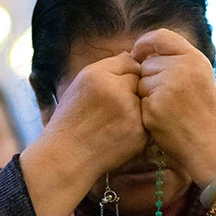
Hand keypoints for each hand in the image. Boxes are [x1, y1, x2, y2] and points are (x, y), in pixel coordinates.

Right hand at [45, 51, 147, 176]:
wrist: (67, 157)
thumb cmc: (73, 119)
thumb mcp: (80, 84)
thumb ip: (108, 67)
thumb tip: (135, 57)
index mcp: (97, 75)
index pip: (128, 62)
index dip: (121, 77)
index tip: (108, 92)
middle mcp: (115, 90)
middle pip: (139, 80)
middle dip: (130, 92)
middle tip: (110, 109)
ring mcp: (130, 113)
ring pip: (145, 101)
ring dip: (135, 109)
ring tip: (113, 122)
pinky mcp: (139, 132)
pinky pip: (148, 120)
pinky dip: (138, 126)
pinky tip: (119, 134)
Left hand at [132, 29, 215, 186]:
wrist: (212, 144)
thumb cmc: (204, 112)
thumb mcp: (199, 77)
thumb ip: (177, 60)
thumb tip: (144, 51)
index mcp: (194, 58)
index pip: (161, 37)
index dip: (145, 43)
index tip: (138, 53)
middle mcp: (181, 68)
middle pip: (147, 63)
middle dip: (152, 78)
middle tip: (172, 97)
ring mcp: (167, 87)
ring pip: (141, 82)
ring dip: (148, 95)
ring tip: (170, 109)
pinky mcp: (154, 106)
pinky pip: (139, 101)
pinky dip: (147, 111)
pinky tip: (164, 120)